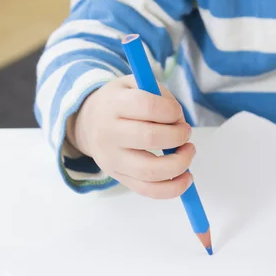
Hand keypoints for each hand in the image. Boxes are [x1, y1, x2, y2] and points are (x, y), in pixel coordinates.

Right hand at [65, 75, 193, 198]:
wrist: (88, 123)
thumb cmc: (120, 103)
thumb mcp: (134, 85)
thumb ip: (160, 96)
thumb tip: (179, 123)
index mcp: (113, 104)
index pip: (146, 106)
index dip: (171, 110)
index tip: (178, 112)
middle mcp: (109, 133)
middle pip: (150, 138)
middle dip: (178, 136)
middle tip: (185, 132)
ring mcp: (112, 159)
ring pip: (151, 171)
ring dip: (180, 163)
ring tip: (188, 152)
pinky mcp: (119, 177)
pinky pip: (148, 190)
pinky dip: (173, 188)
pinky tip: (186, 178)